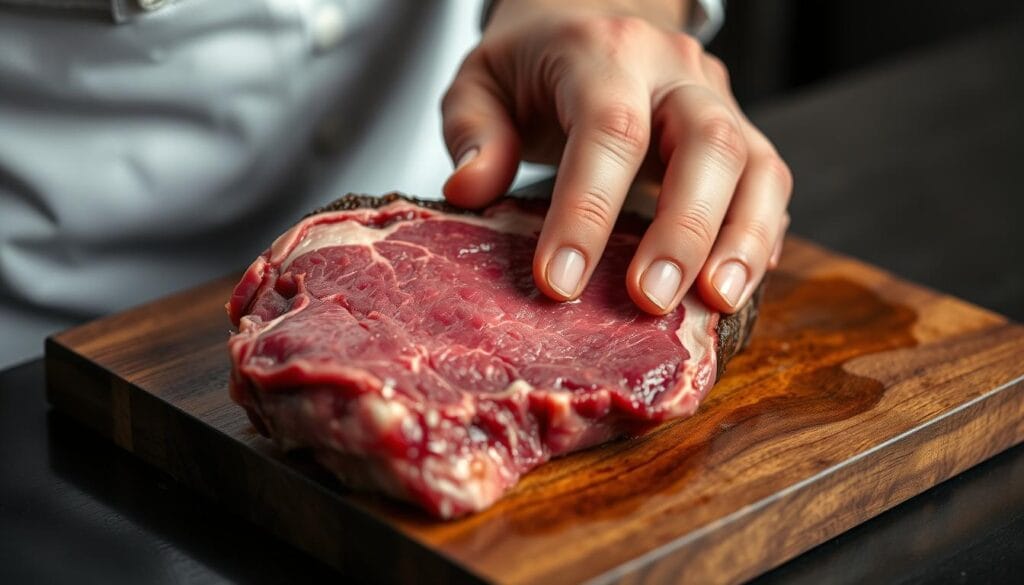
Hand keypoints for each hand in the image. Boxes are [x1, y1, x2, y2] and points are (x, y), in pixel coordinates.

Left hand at [441, 0, 791, 313]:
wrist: (593, 12)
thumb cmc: (534, 61)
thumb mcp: (480, 80)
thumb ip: (472, 131)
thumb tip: (470, 192)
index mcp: (602, 51)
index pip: (608, 129)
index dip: (587, 209)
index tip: (559, 281)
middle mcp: (673, 70)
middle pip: (706, 141)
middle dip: (684, 230)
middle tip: (649, 300)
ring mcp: (717, 100)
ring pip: (757, 164)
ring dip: (742, 240)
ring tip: (716, 304)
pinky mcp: (741, 132)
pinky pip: (769, 184)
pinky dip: (759, 239)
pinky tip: (733, 288)